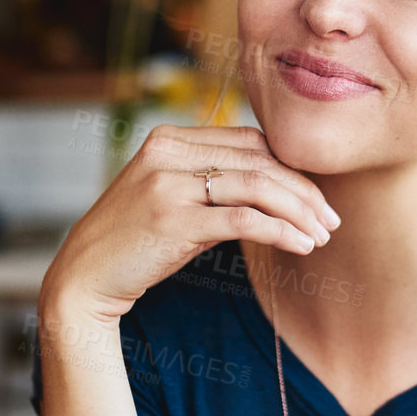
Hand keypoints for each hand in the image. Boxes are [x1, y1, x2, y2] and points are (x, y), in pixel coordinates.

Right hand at [38, 124, 340, 327]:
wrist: (84, 277)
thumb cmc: (135, 242)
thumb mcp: (170, 197)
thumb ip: (211, 180)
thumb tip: (276, 184)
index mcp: (169, 139)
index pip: (250, 141)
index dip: (291, 167)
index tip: (317, 197)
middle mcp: (167, 153)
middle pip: (259, 161)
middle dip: (304, 192)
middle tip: (332, 220)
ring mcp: (167, 184)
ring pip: (257, 187)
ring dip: (299, 212)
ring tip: (322, 236)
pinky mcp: (172, 220)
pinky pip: (243, 220)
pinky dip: (280, 231)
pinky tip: (301, 245)